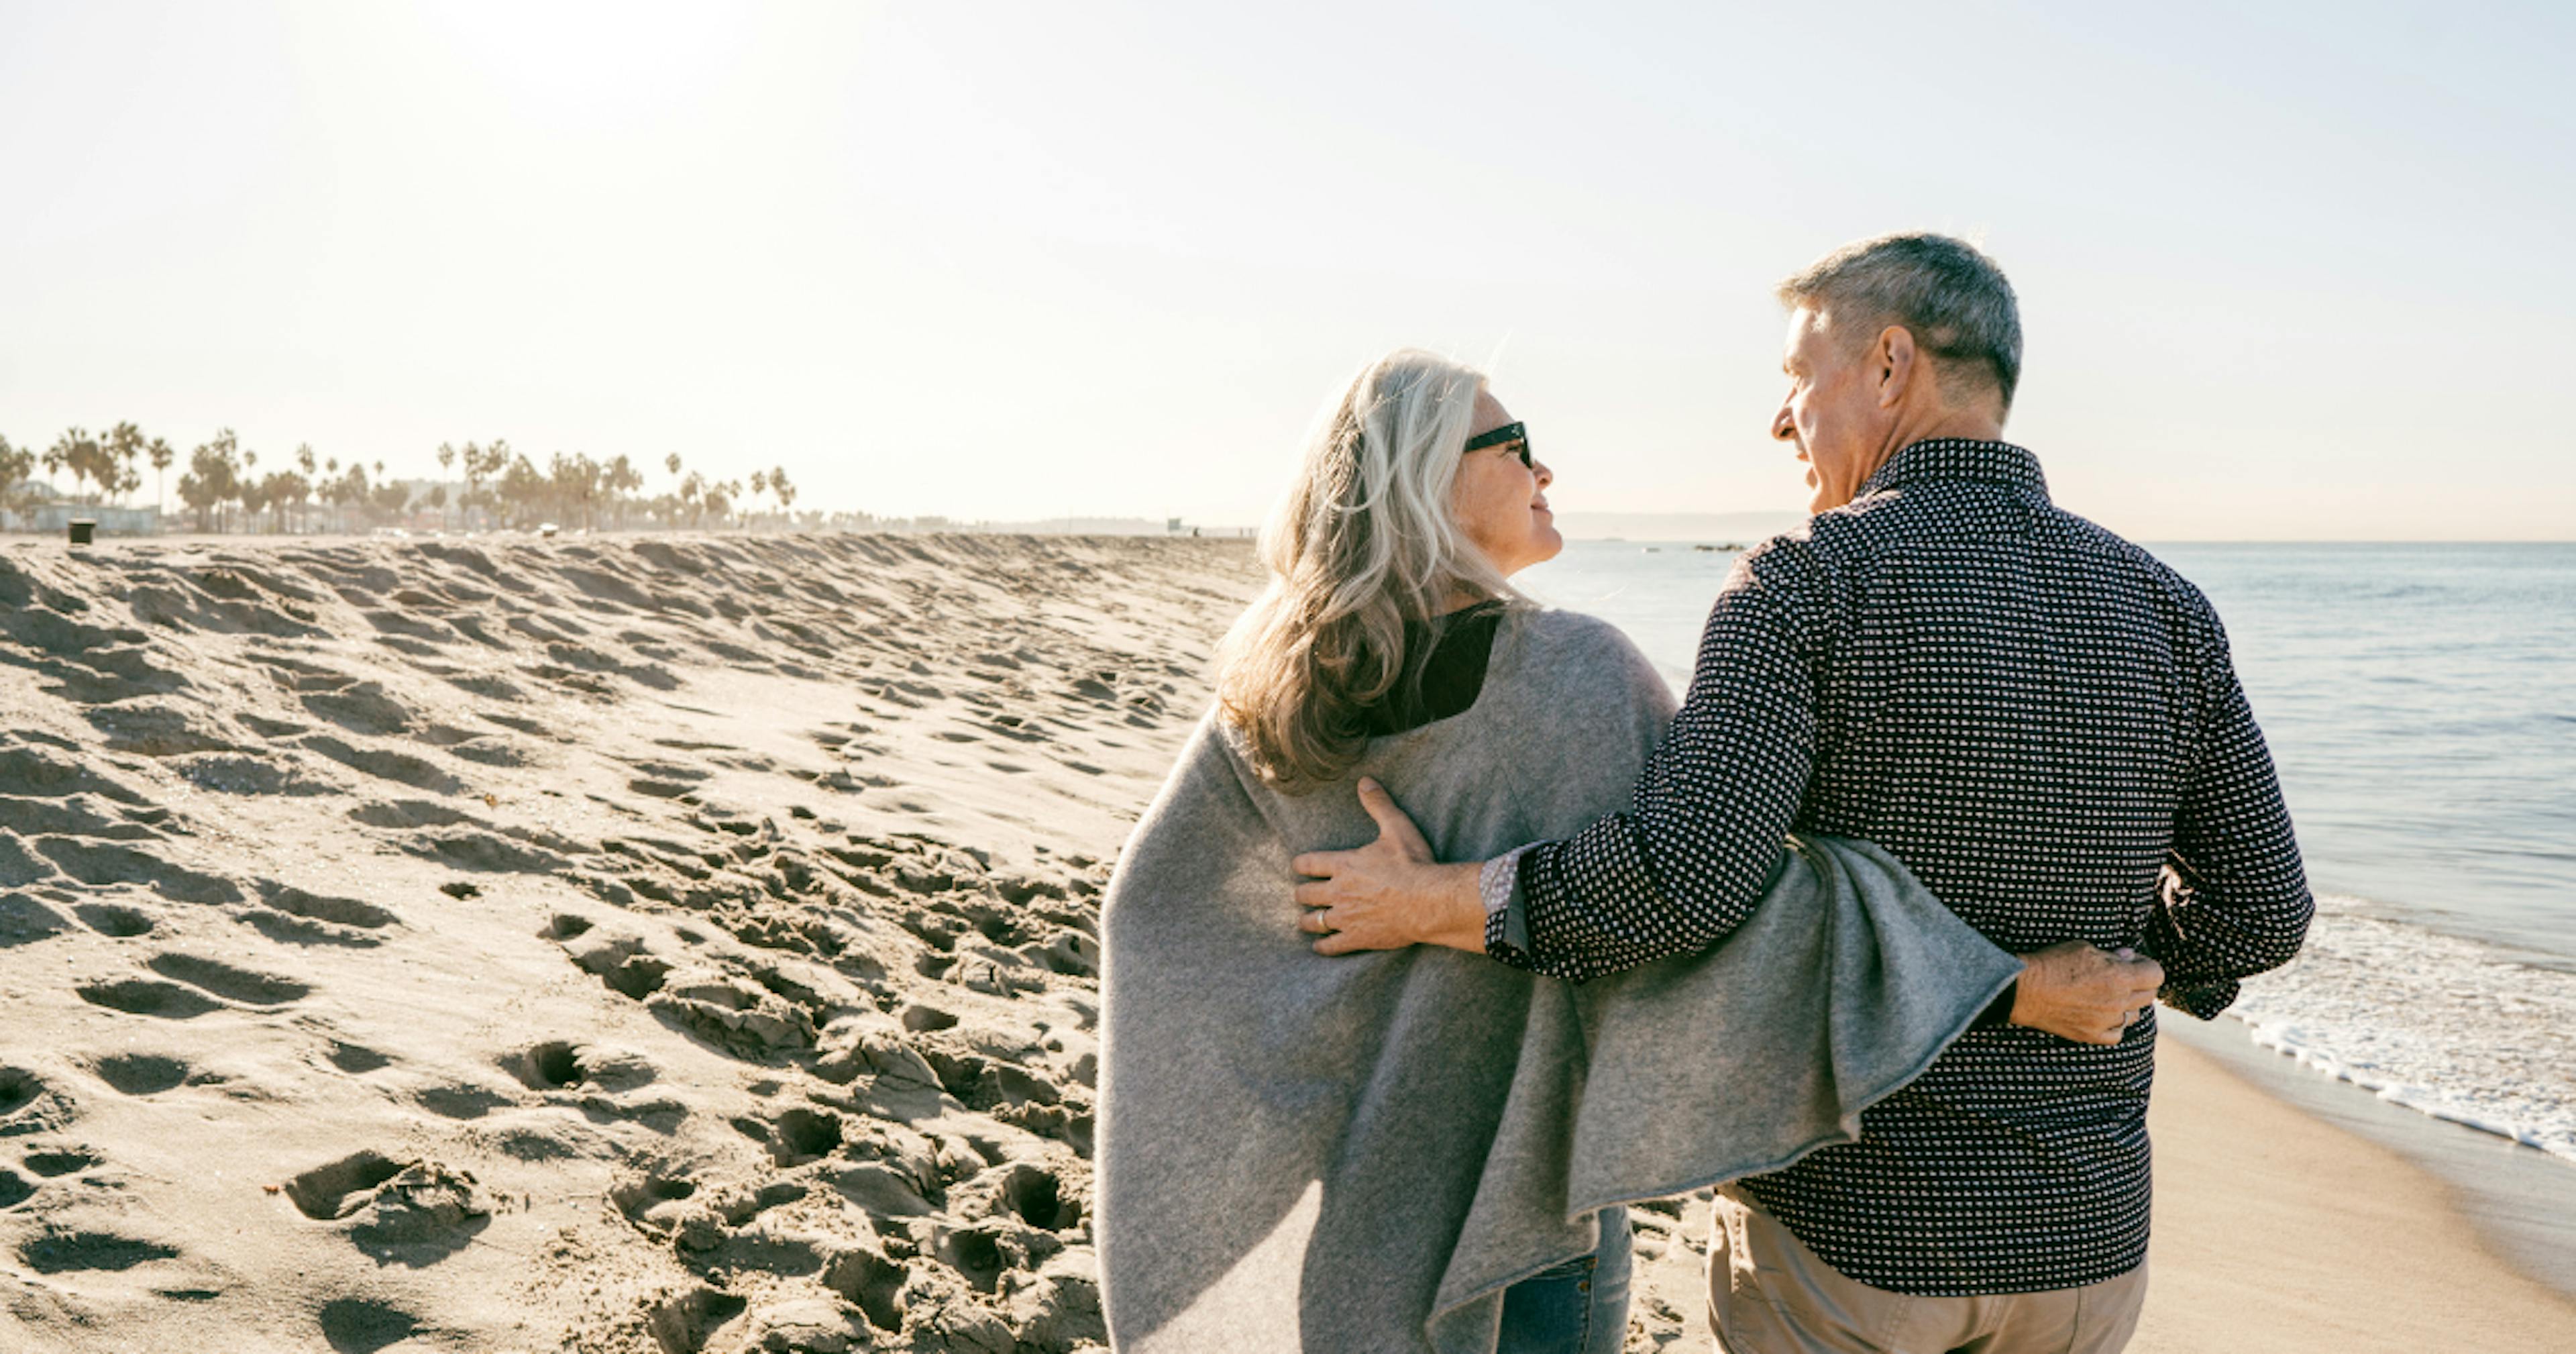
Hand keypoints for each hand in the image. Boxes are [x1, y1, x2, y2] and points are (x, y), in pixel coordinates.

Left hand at [1288, 778, 1485, 955]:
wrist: (1428, 902)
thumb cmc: (1413, 864)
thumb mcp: (1396, 827)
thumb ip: (1378, 804)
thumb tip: (1364, 781)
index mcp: (1343, 864)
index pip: (1308, 863)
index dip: (1301, 864)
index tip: (1298, 866)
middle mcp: (1337, 891)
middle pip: (1305, 894)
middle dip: (1302, 893)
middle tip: (1301, 894)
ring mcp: (1345, 917)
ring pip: (1313, 921)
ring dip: (1307, 920)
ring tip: (1305, 921)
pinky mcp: (1357, 938)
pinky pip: (1331, 946)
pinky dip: (1323, 947)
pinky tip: (1319, 947)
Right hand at [2009, 941, 2165, 1044]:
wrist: (2025, 990)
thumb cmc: (2052, 963)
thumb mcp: (2083, 948)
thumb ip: (2111, 955)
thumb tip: (2129, 957)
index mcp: (2119, 977)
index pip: (2156, 974)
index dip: (2146, 965)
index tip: (2133, 962)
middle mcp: (2118, 1001)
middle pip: (2149, 995)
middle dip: (2140, 983)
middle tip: (2122, 976)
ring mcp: (2106, 1021)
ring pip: (2134, 1015)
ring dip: (2128, 1004)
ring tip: (2109, 995)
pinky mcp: (2092, 1035)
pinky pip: (2117, 1033)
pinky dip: (2114, 1024)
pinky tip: (2102, 1014)